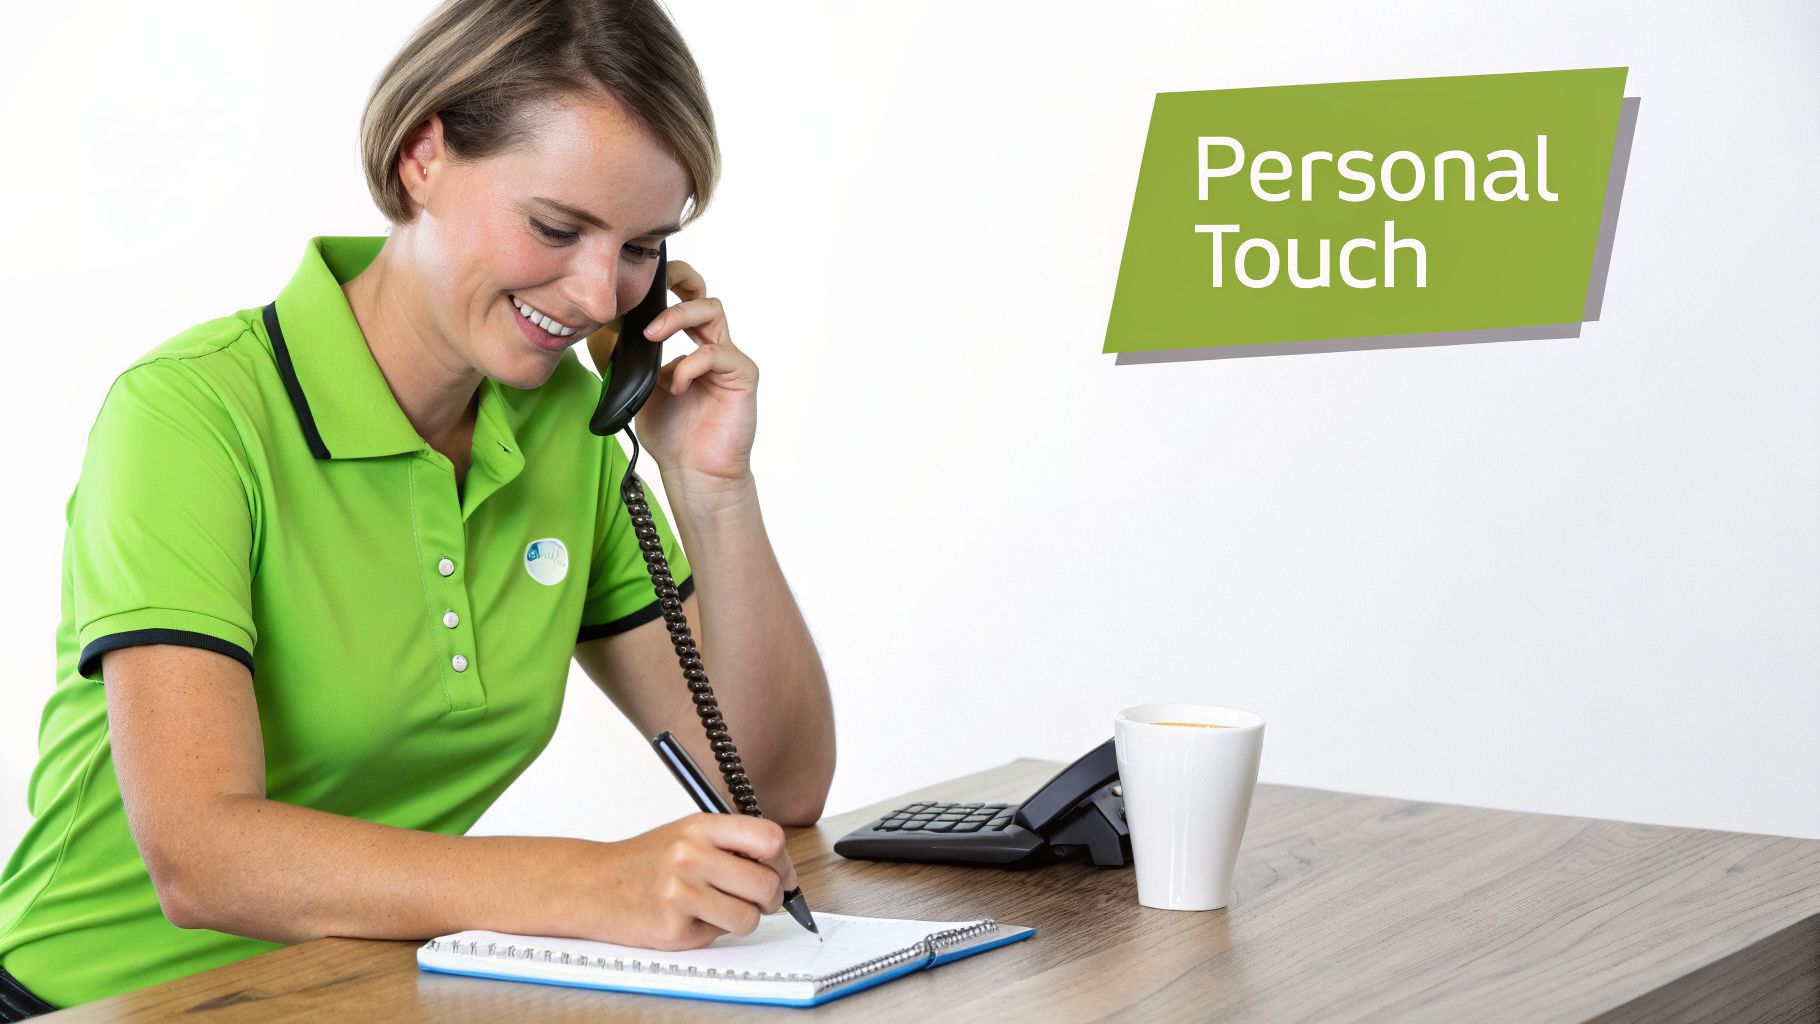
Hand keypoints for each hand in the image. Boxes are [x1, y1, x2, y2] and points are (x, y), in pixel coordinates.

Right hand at [573, 813, 798, 950]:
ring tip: (721, 907)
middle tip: (760, 898)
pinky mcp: (674, 929)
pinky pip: (719, 936)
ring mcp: (681, 894)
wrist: (594, 885)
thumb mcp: (688, 834)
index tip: (782, 872)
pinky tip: (690, 917)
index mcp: (700, 826)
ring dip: (743, 918)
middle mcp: (690, 856)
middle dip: (771, 897)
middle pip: (766, 883)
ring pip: (749, 917)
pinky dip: (712, 931)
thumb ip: (732, 843)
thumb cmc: (647, 861)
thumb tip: (783, 869)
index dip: (783, 861)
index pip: (769, 839)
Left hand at [619, 258, 759, 489]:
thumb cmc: (671, 434)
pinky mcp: (742, 376)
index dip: (667, 283)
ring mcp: (728, 360)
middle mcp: (712, 347)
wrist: (694, 472)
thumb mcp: (636, 388)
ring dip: (678, 316)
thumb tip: (600, 330)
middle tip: (650, 290)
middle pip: (702, 294)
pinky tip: (675, 385)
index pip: (684, 300)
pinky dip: (690, 365)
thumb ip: (624, 359)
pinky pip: (716, 354)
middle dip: (679, 280)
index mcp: (689, 346)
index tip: (638, 282)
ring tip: (652, 335)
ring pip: (712, 311)